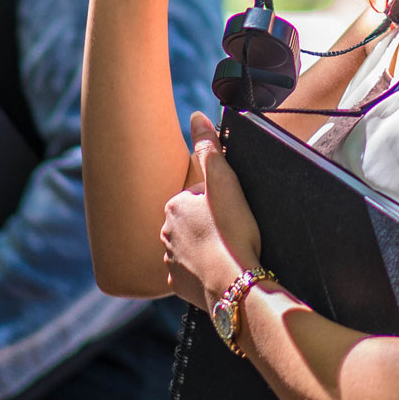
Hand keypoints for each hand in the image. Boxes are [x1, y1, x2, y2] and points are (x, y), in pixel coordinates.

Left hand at [161, 112, 262, 311]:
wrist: (235, 284)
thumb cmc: (233, 232)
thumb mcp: (225, 182)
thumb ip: (210, 147)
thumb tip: (196, 115)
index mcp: (174, 205)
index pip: (197, 195)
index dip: (219, 201)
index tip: (233, 211)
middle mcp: (163, 232)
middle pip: (192, 219)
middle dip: (209, 223)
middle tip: (233, 231)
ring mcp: (168, 260)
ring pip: (189, 245)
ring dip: (205, 246)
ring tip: (227, 251)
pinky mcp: (177, 284)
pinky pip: (189, 271)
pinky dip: (202, 269)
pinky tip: (218, 269)